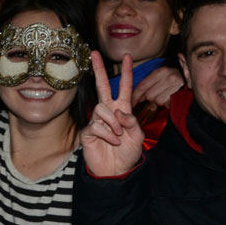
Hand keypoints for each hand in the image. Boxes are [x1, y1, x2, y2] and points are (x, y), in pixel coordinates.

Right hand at [80, 52, 145, 177]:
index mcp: (122, 110)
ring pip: (101, 109)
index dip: (126, 72)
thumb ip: (132, 121)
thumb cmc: (127, 154)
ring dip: (113, 123)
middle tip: (94, 53)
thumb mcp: (138, 136)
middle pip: (102, 86)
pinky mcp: (87, 132)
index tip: (127, 57)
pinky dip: (107, 134)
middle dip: (99, 69)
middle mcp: (108, 113)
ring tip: (118, 136)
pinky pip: (96, 125)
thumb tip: (118, 111)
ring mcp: (97, 121)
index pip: (124, 88)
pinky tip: (111, 142)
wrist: (115, 171)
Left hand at [131, 64, 184, 107]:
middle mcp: (168, 76)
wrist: (200, 78)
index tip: (131, 103)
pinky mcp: (181, 93)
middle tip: (155, 100)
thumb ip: (150, 85)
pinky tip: (171, 100)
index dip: (135, 96)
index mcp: (161, 71)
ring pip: (157, 100)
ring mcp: (176, 84)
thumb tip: (139, 97)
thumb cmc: (178, 80)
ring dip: (160, 103)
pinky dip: (168, 105)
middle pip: (149, 95)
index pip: (142, 85)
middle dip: (150, 100)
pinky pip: (168, 104)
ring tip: (166, 98)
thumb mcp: (164, 78)